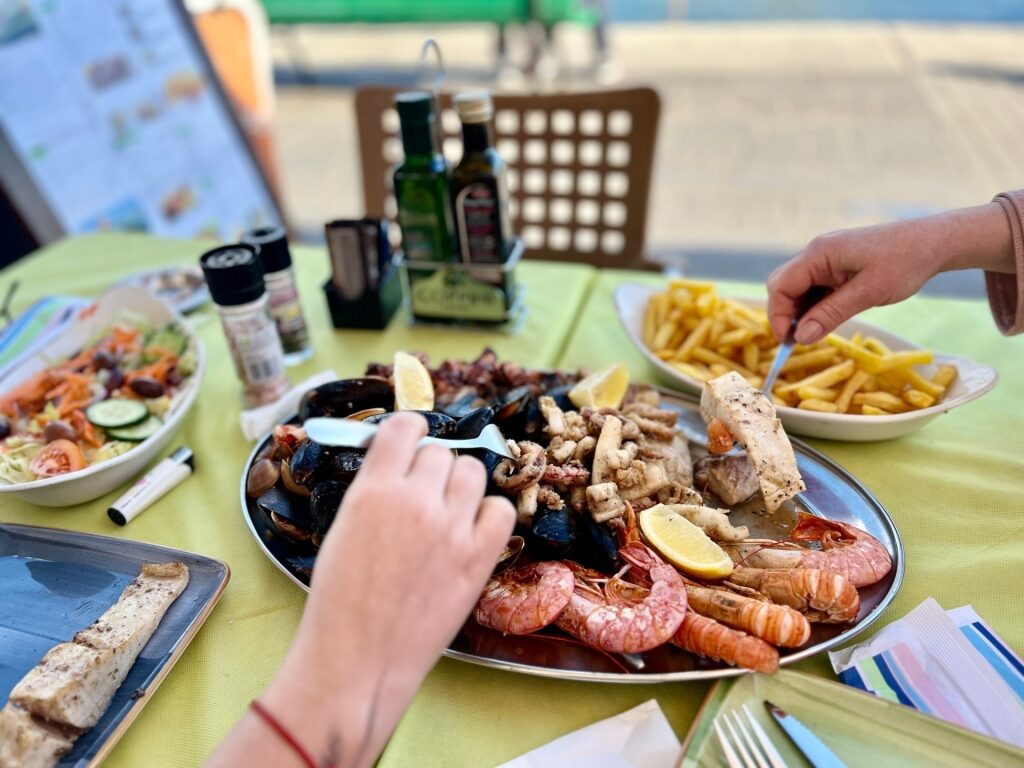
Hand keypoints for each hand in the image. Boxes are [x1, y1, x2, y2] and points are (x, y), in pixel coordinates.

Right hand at [214, 413, 514, 767]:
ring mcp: (451, 528)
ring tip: (447, 509)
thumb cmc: (338, 601)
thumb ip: (373, 491)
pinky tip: (471, 529)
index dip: (410, 431)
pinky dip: (488, 514)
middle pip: (441, 452)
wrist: (357, 659)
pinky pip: (500, 509)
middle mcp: (416, 500)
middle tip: (423, 492)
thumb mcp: (343, 528)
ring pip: (472, 472)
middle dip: (431, 467)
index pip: (405, 427)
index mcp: (374, 488)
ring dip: (460, 484)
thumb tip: (398, 465)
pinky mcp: (478, 558)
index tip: (411, 439)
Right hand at [767, 203, 1012, 343]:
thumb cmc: (904, 263)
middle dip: (785, 314)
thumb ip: (831, 314)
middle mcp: (816, 253)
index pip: (781, 287)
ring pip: (797, 288)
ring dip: (800, 312)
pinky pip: (814, 287)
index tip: (789, 343)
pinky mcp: (836, 264)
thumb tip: (800, 337)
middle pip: (783, 285)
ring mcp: (826, 258)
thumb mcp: (868, 293)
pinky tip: (826, 320)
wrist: (933, 242)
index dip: (779, 317)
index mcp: (819, 254)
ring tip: (814, 334)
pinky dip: (814, 306)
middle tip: (797, 341)